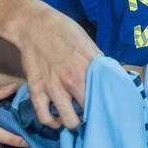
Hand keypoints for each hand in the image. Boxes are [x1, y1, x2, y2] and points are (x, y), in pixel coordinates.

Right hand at [10, 5, 100, 129]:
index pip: (104, 98)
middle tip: (92, 116)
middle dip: (92, 117)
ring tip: (76, 119)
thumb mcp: (89, 45)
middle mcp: (71, 80)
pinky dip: (52, 123)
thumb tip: (114, 78)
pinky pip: (44, 118)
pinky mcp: (36, 90)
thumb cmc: (63, 32)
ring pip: (68, 121)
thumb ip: (100, 65)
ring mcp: (52, 87)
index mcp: (88, 68)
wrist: (34, 25)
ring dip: (74, 123)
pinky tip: (57, 118)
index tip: (108, 112)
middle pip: (89, 114)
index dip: (107, 109)